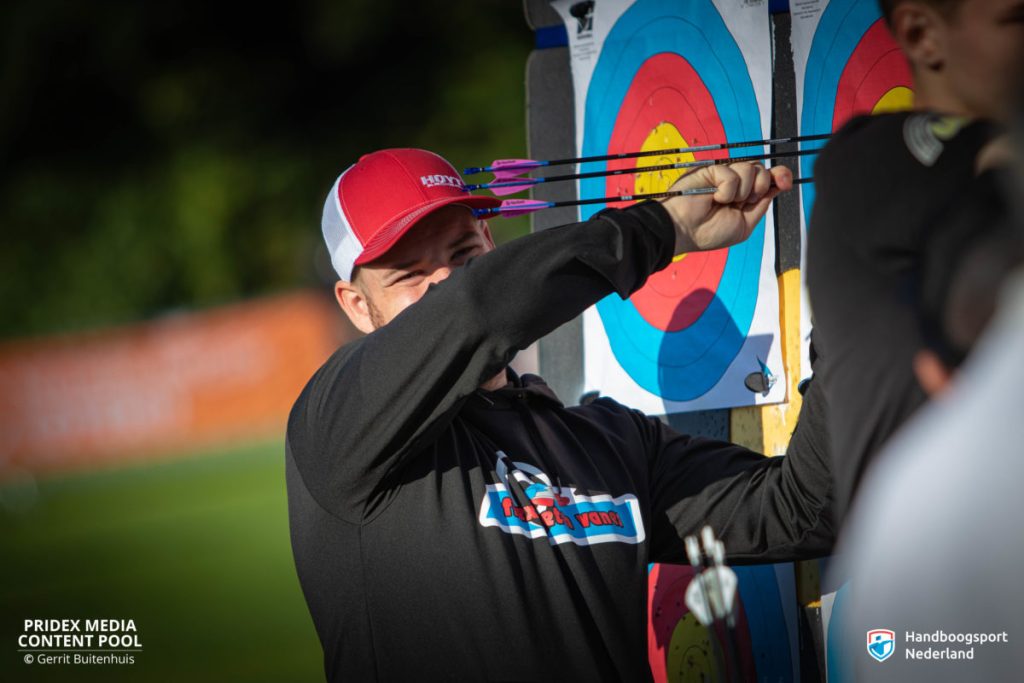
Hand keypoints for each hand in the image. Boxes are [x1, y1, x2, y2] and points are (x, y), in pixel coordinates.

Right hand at [659, 162, 792, 253]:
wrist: (685, 230)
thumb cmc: (709, 233)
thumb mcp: (744, 225)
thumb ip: (760, 207)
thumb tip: (776, 187)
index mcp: (744, 196)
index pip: (767, 178)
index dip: (780, 176)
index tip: (786, 182)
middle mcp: (736, 184)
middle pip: (762, 170)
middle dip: (760, 186)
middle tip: (744, 201)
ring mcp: (724, 176)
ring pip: (750, 169)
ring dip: (742, 191)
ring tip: (724, 202)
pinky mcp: (712, 170)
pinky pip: (732, 174)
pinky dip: (726, 191)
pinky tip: (714, 198)